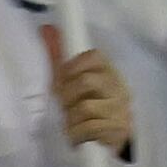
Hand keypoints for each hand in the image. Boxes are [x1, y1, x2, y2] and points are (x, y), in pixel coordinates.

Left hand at [48, 38, 133, 155]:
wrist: (115, 139)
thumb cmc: (91, 105)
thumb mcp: (73, 80)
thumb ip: (59, 56)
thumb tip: (45, 28)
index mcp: (108, 72)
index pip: (95, 56)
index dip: (74, 65)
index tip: (63, 77)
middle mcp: (117, 87)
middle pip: (86, 81)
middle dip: (67, 96)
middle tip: (64, 106)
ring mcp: (120, 109)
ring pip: (86, 107)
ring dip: (70, 119)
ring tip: (71, 124)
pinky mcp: (118, 130)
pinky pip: (90, 128)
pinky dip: (76, 134)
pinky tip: (76, 136)